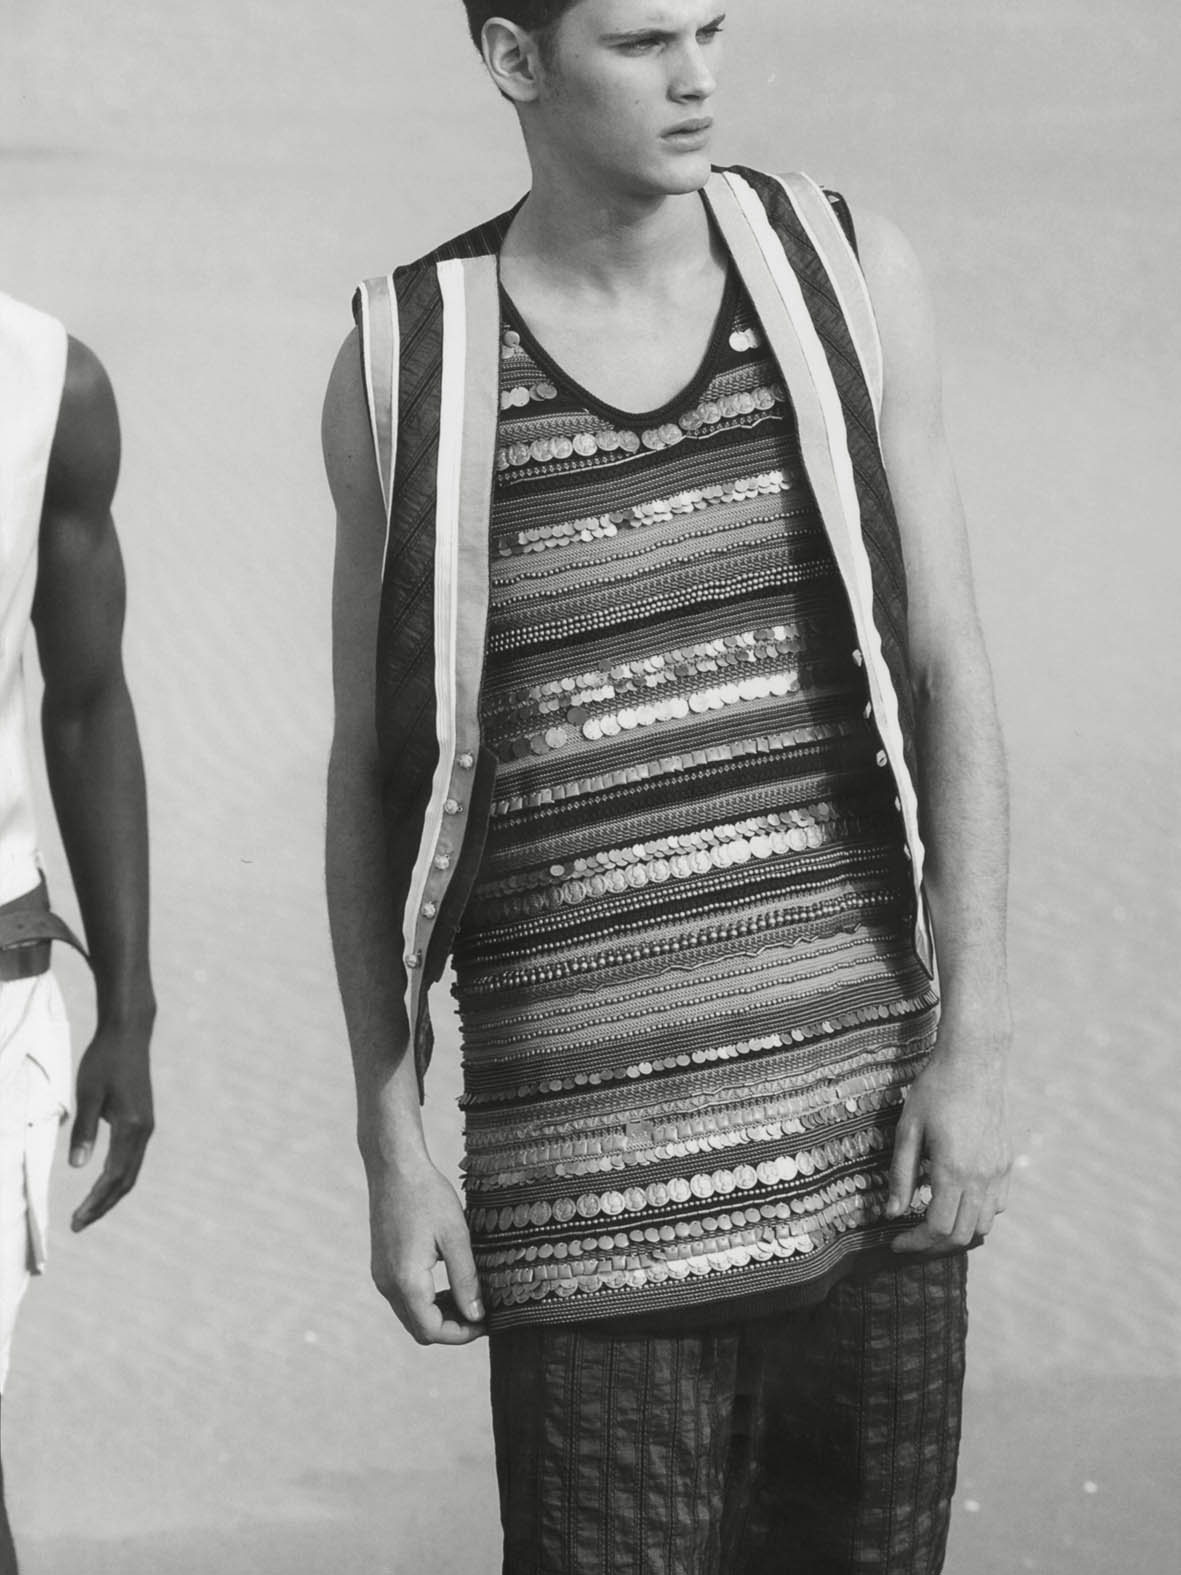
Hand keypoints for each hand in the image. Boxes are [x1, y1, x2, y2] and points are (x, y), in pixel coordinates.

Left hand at [68, 1021, 154, 1231]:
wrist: (129, 1034)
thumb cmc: (105, 1060)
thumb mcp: (89, 1094)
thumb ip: (85, 1131)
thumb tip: (78, 1167)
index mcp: (132, 1127)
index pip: (114, 1176)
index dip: (95, 1201)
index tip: (76, 1220)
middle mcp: (144, 1131)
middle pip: (126, 1180)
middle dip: (102, 1205)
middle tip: (77, 1224)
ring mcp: (146, 1126)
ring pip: (131, 1171)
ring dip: (110, 1193)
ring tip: (88, 1210)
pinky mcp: (143, 1120)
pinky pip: (132, 1158)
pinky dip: (117, 1177)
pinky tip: (102, 1181)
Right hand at [369, 1156, 485, 1345]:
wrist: (394, 1167)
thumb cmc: (427, 1195)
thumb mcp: (456, 1236)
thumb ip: (465, 1280)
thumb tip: (477, 1316)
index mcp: (406, 1280)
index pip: (432, 1331)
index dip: (462, 1335)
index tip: (487, 1322)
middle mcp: (387, 1284)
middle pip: (420, 1329)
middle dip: (452, 1328)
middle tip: (482, 1312)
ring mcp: (381, 1276)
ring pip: (411, 1315)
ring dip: (440, 1315)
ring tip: (470, 1298)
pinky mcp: (382, 1266)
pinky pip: (405, 1298)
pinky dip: (427, 1301)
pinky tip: (450, 1284)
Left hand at [886, 1033, 1011, 1254]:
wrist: (974, 1060)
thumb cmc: (934, 1089)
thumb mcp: (908, 1129)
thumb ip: (901, 1174)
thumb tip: (892, 1214)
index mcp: (953, 1169)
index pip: (937, 1228)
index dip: (915, 1243)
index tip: (895, 1242)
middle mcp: (981, 1176)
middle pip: (961, 1235)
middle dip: (933, 1246)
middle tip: (910, 1241)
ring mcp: (998, 1171)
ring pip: (983, 1225)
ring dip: (956, 1233)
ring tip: (930, 1225)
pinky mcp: (1006, 1162)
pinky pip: (997, 1205)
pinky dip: (976, 1216)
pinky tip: (955, 1203)